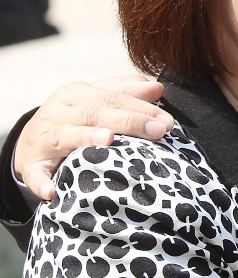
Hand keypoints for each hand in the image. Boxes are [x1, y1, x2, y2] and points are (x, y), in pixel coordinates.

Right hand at [13, 75, 173, 199]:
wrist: (32, 142)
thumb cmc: (76, 118)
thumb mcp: (98, 100)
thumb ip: (126, 91)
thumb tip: (156, 87)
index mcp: (76, 93)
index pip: (113, 97)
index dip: (141, 108)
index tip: (166, 121)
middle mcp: (58, 111)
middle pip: (95, 113)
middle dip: (129, 121)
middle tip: (157, 131)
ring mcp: (42, 137)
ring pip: (66, 135)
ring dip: (86, 137)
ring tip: (109, 140)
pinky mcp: (31, 164)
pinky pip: (35, 174)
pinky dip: (42, 182)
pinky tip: (52, 191)